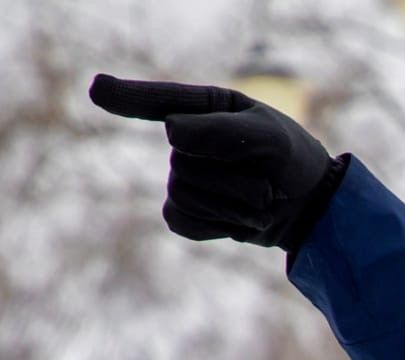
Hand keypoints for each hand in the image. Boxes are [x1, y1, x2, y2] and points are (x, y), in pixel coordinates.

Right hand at [89, 74, 339, 251]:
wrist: (308, 208)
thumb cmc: (292, 162)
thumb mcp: (270, 139)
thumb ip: (224, 131)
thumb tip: (171, 130)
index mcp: (207, 108)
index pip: (160, 102)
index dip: (128, 97)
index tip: (97, 89)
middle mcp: (187, 138)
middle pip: (184, 163)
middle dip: (235, 183)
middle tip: (269, 186)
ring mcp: (182, 175)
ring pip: (184, 195)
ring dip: (233, 207)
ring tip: (261, 203)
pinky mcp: (185, 211)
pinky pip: (182, 221)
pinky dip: (219, 226)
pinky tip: (241, 220)